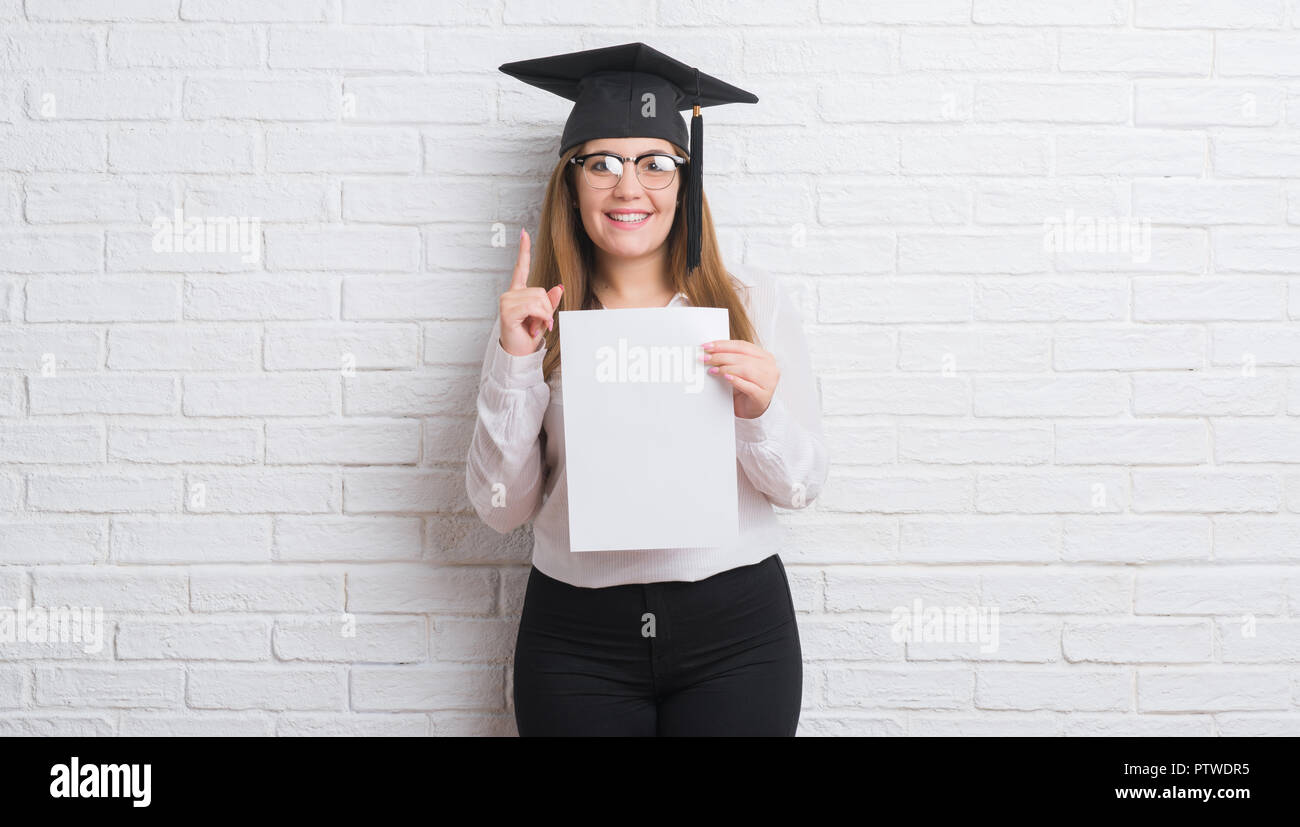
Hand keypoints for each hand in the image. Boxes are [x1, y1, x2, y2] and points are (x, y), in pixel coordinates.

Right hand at [498, 228, 563, 356]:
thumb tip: (558, 287)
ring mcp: (506, 301)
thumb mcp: (544, 316)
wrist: (519, 354)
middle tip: (540, 324)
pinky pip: (533, 307)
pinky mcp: (507, 311)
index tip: (523, 233)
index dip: (523, 250)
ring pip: (538, 298)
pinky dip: (540, 318)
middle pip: (540, 290)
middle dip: (546, 308)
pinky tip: (532, 328)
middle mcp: (510, 294)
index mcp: (518, 292)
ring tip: (534, 327)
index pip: (521, 268)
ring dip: (543, 315)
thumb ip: (550, 302)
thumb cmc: (529, 336)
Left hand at [701, 339, 779, 419]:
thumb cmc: (745, 388)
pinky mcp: (763, 395)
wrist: (751, 408)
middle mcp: (769, 367)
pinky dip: (735, 380)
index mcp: (765, 357)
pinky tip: (726, 378)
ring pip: (745, 370)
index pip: (742, 346)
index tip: (707, 346)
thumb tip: (710, 351)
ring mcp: (768, 382)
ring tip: (712, 370)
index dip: (723, 345)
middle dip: (720, 356)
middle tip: (705, 358)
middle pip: (742, 357)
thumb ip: (730, 359)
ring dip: (725, 368)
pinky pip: (748, 386)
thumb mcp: (738, 369)